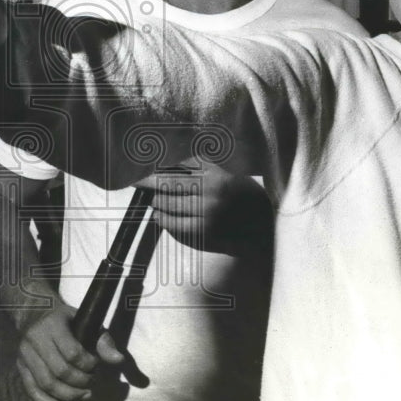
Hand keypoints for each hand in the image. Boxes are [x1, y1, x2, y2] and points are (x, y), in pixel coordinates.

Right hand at [16, 304, 123, 400]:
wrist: (35, 314)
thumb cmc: (67, 321)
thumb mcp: (86, 322)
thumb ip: (103, 341)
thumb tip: (118, 360)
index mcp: (53, 324)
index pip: (72, 352)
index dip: (88, 365)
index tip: (96, 365)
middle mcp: (35, 338)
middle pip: (59, 370)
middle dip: (80, 382)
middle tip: (92, 383)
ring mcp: (25, 353)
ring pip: (46, 382)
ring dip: (67, 394)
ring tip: (83, 394)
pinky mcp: (20, 365)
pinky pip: (31, 389)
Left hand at [136, 160, 271, 255]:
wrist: (263, 221)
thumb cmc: (240, 191)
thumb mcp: (221, 171)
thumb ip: (194, 166)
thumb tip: (163, 167)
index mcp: (214, 176)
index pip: (174, 174)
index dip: (151, 176)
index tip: (137, 176)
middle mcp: (210, 195)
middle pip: (168, 190)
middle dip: (152, 188)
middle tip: (141, 185)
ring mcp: (208, 216)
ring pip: (170, 208)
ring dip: (157, 204)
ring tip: (154, 201)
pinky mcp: (207, 234)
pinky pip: (176, 227)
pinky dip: (164, 221)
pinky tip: (160, 217)